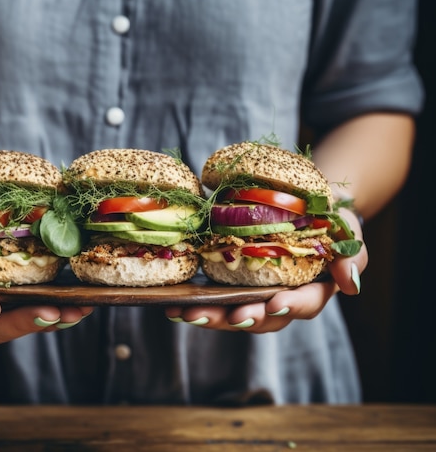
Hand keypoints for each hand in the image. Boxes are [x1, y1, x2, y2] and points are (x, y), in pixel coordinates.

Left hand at [164, 209, 366, 332]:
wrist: (304, 207)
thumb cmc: (329, 221)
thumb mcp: (348, 233)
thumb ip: (352, 258)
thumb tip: (350, 286)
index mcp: (311, 292)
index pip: (304, 305)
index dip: (290, 307)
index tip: (274, 305)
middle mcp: (280, 300)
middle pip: (262, 318)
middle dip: (242, 318)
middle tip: (226, 316)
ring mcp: (253, 294)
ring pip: (232, 313)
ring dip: (210, 316)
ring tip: (186, 313)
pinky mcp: (231, 283)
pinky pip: (213, 298)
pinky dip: (194, 303)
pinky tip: (173, 304)